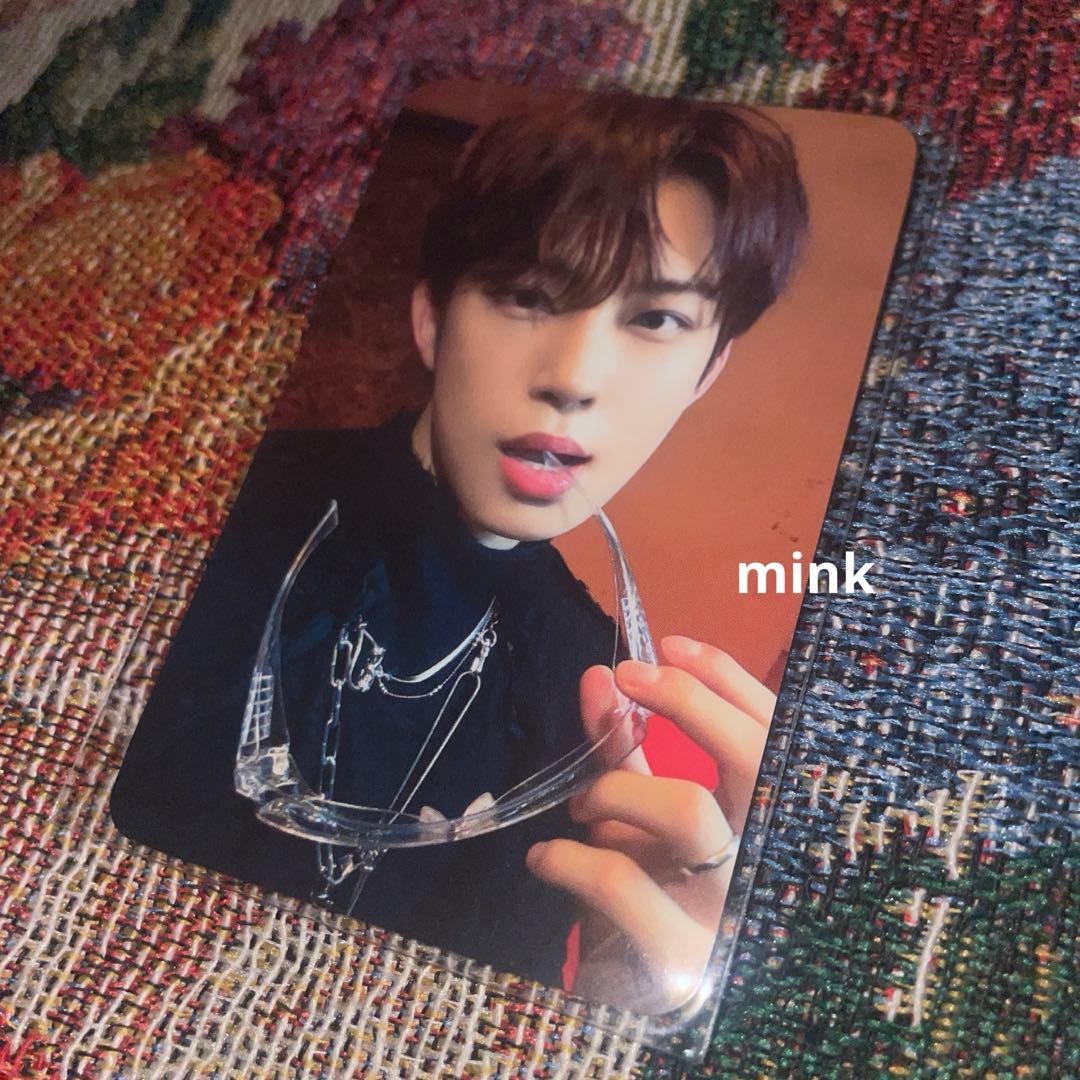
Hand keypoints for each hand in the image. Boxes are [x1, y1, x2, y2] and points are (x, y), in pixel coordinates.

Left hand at [526, 635, 773, 1011]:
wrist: (648, 994)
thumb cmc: (655, 889)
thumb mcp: (643, 812)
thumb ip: (626, 749)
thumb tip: (599, 677)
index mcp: (767, 821)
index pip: (773, 731)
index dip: (726, 678)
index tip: (668, 643)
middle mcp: (764, 860)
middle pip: (750, 757)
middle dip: (686, 700)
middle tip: (626, 677)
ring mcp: (729, 911)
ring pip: (689, 809)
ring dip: (617, 788)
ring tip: (579, 804)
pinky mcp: (681, 960)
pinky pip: (620, 880)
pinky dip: (569, 858)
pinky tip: (547, 859)